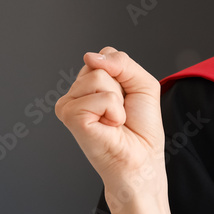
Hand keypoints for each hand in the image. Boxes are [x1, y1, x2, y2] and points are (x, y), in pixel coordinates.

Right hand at [55, 47, 167, 210]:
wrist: (141, 159)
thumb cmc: (141, 128)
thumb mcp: (142, 84)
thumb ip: (121, 62)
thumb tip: (90, 56)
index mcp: (91, 82)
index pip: (106, 54)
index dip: (125, 74)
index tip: (127, 97)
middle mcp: (77, 91)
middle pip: (101, 64)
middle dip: (122, 86)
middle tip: (120, 111)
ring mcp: (70, 103)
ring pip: (99, 77)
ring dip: (118, 101)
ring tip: (114, 120)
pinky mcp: (71, 116)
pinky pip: (101, 97)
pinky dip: (114, 111)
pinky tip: (109, 127)